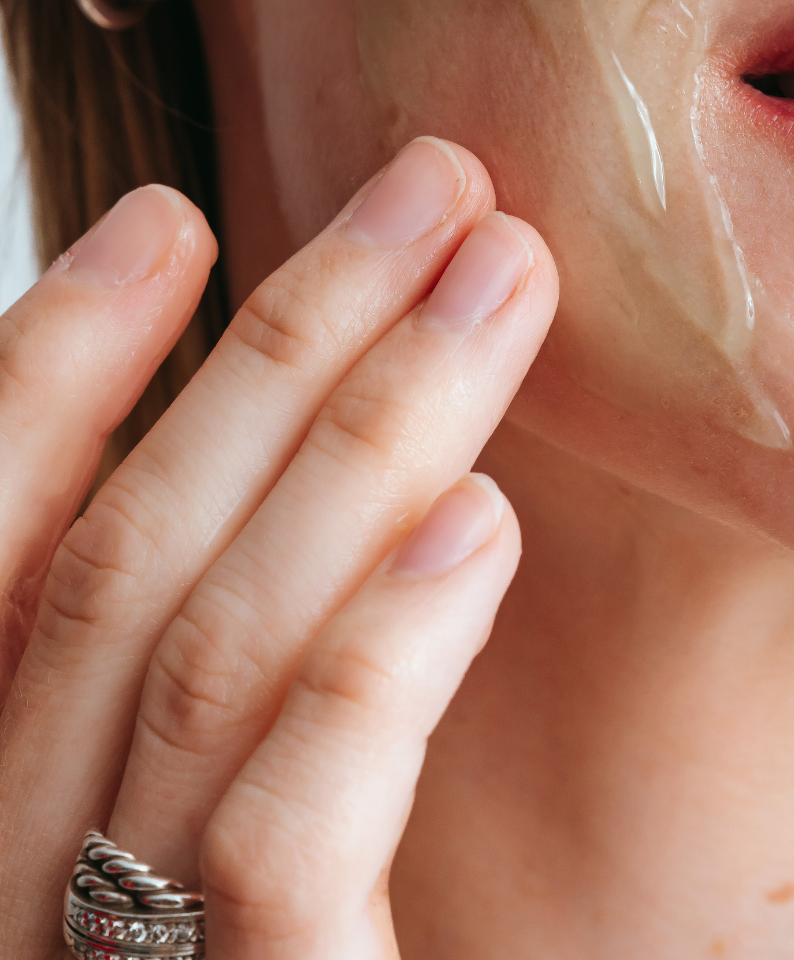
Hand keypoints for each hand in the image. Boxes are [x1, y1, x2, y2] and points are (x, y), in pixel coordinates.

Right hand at [0, 138, 557, 957]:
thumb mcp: (202, 811)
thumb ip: (218, 659)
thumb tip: (328, 467)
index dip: (64, 366)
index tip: (174, 216)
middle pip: (132, 559)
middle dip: (287, 343)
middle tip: (434, 186)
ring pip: (210, 653)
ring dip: (370, 435)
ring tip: (496, 282)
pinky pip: (281, 838)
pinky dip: (373, 663)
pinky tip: (474, 521)